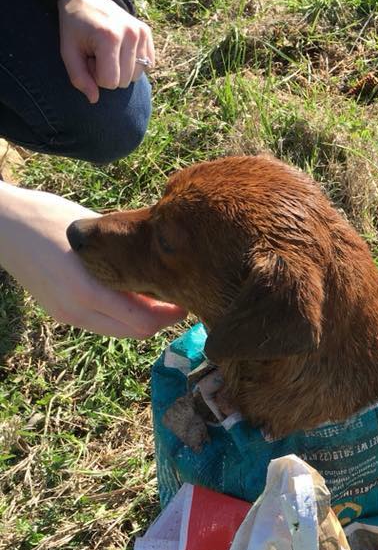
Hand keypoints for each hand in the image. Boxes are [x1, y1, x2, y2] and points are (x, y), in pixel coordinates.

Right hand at [0, 182, 184, 337]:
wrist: (3, 227)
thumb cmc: (48, 217)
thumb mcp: (94, 232)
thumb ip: (126, 254)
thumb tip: (164, 264)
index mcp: (88, 290)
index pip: (144, 322)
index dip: (170, 315)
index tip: (186, 297)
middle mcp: (78, 310)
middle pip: (136, 332)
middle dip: (161, 319)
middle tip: (178, 297)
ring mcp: (68, 316)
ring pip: (120, 331)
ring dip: (141, 318)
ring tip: (157, 294)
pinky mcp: (62, 314)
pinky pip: (103, 323)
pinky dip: (121, 314)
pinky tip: (130, 293)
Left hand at [58, 0, 154, 103]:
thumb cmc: (75, 26)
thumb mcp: (68, 50)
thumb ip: (78, 77)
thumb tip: (94, 100)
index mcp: (109, 38)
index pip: (110, 82)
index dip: (96, 76)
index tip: (89, 58)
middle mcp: (130, 35)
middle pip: (124, 82)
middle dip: (109, 73)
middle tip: (98, 54)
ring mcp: (141, 33)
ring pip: (136, 76)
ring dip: (122, 69)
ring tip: (109, 51)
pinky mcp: (147, 33)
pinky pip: (146, 65)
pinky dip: (133, 63)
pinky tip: (121, 49)